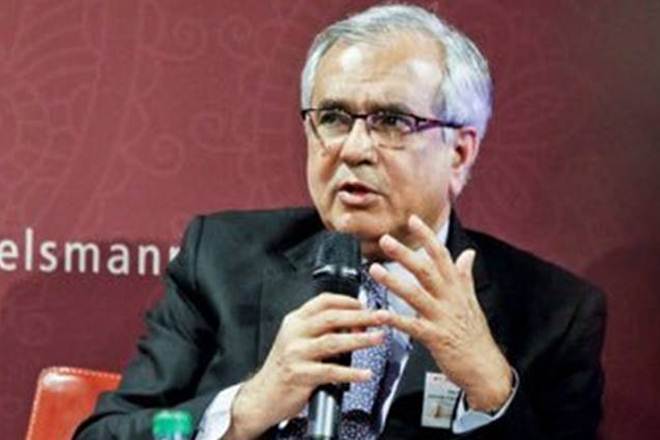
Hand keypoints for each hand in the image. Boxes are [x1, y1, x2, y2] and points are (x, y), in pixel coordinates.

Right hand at [225, 293, 388, 439]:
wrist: (262, 396)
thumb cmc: (284, 368)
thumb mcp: (298, 340)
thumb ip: (321, 331)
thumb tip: (355, 325)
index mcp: (295, 321)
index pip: (323, 302)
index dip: (347, 301)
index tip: (366, 304)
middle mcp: (294, 334)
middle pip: (332, 318)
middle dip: (361, 316)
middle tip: (381, 317)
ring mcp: (296, 353)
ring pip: (333, 341)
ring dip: (360, 339)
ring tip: (378, 339)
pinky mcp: (300, 375)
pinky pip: (331, 371)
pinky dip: (351, 372)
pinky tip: (365, 373)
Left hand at [371, 215, 512, 411]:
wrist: (485, 368)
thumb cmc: (475, 334)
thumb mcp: (472, 300)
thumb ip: (465, 275)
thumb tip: (468, 253)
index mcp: (456, 288)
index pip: (441, 255)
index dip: (427, 237)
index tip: (413, 220)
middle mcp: (449, 298)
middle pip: (426, 270)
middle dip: (405, 254)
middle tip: (386, 240)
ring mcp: (442, 317)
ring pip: (416, 294)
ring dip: (393, 281)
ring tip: (374, 270)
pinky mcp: (435, 337)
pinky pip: (412, 326)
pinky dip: (395, 319)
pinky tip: (379, 314)